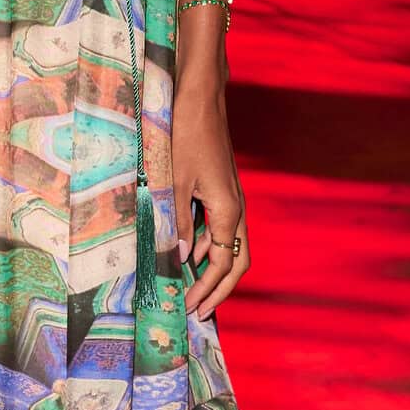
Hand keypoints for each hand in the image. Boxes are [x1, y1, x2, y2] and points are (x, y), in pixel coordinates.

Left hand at [173, 77, 249, 317]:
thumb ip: (175, 222)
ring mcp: (231, 199)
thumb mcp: (174, 182)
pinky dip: (205, 248)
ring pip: (229, 247)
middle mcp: (236, 209)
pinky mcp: (221, 190)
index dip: (207, 289)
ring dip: (212, 270)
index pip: (222, 264)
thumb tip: (176, 257)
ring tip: (190, 289)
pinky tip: (185, 254)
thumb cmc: (186, 135)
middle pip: (236, 262)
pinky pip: (219, 229)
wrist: (200, 98)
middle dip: (218, 289)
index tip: (189, 308)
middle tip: (198, 311)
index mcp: (228, 212)